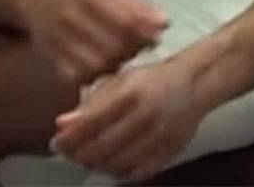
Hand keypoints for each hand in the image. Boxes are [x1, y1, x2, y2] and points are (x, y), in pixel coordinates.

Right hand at [21, 0, 168, 86]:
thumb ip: (138, 6)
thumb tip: (165, 24)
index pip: (126, 21)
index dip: (144, 35)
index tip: (155, 39)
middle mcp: (73, 17)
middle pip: (112, 47)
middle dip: (131, 53)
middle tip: (139, 52)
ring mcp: (58, 39)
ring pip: (95, 65)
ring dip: (114, 67)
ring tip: (122, 60)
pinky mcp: (49, 57)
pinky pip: (76, 76)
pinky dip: (94, 77)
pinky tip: (102, 70)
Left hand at [50, 56, 205, 182]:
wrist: (196, 83)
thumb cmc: (154, 80)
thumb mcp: (122, 81)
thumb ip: (91, 102)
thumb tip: (61, 124)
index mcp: (131, 92)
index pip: (89, 124)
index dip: (68, 138)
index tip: (56, 143)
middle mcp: (146, 114)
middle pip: (100, 149)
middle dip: (78, 155)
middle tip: (70, 153)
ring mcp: (160, 135)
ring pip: (115, 164)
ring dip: (96, 166)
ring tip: (88, 158)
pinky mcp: (170, 151)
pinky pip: (137, 173)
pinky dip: (119, 173)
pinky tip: (111, 164)